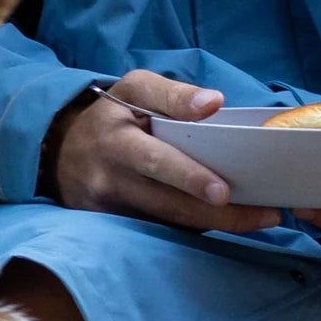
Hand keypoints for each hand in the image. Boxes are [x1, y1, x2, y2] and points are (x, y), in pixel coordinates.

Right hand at [53, 70, 281, 233]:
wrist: (60, 154)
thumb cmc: (112, 116)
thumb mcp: (133, 89)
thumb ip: (171, 93)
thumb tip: (214, 102)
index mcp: (117, 137)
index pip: (154, 154)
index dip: (187, 172)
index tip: (222, 186)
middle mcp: (111, 175)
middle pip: (165, 199)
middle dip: (211, 209)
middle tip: (257, 212)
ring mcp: (111, 207)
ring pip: (167, 220)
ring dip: (215, 223)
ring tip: (260, 218)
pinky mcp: (113, 227)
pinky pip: (160, 231)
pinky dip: (194, 228)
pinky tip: (226, 223)